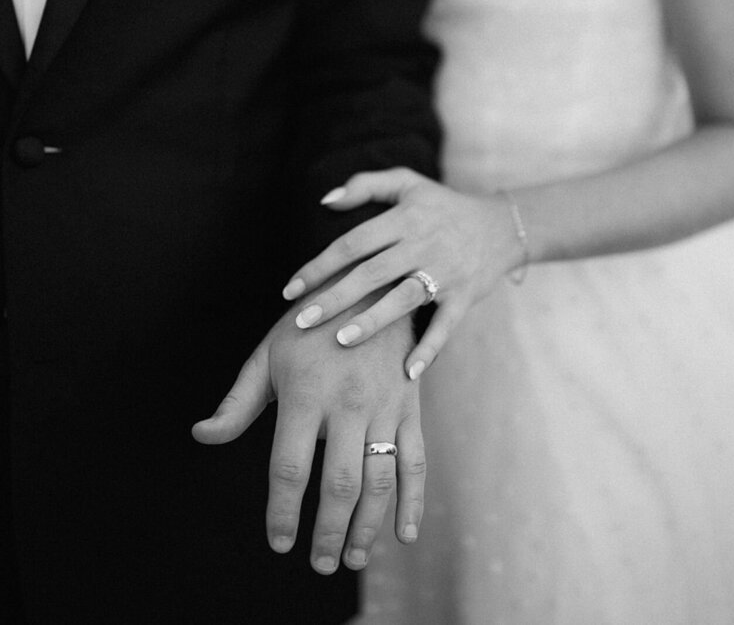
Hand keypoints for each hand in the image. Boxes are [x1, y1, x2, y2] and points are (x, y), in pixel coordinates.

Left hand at [192, 303, 423, 573]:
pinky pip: (416, 461)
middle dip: (327, 533)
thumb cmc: (309, 324)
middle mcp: (347, 403)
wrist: (370, 285)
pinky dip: (413, 502)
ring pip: (380, 480)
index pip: (289, 468)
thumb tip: (202, 436)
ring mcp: (384, 406)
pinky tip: (404, 535)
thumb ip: (237, 402)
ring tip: (351, 558)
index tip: (279, 543)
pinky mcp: (410, 405)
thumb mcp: (268, 354)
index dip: (282, 512)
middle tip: (318, 563)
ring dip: (368, 528)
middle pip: (339, 484)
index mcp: (305, 393)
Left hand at [282, 168, 523, 379]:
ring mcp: (446, 272)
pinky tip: (406, 372)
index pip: (354, 243)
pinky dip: (429, 349)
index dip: (320, 265)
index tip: (291, 289)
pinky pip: (445, 326)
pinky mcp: (465, 297)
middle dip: (335, 298)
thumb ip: (365, 185)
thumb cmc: (442, 206)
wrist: (502, 227)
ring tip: (340, 340)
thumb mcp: (407, 183)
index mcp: (405, 217)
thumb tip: (324, 200)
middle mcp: (424, 243)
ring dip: (372, 321)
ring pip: (404, 298)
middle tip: (301, 321)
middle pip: (372, 272)